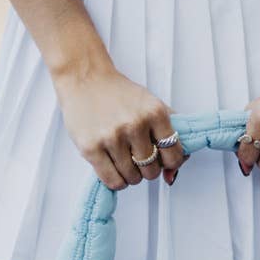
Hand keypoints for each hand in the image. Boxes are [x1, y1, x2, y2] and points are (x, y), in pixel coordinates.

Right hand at [53, 64, 188, 189]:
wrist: (85, 78)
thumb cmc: (119, 95)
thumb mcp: (152, 106)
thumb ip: (170, 137)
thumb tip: (171, 176)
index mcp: (155, 112)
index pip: (174, 156)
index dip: (169, 162)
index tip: (161, 159)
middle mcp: (135, 124)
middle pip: (152, 171)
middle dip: (147, 169)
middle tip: (137, 157)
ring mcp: (113, 137)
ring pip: (133, 179)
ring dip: (130, 175)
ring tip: (124, 159)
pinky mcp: (92, 148)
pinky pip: (113, 181)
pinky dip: (117, 180)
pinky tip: (114, 167)